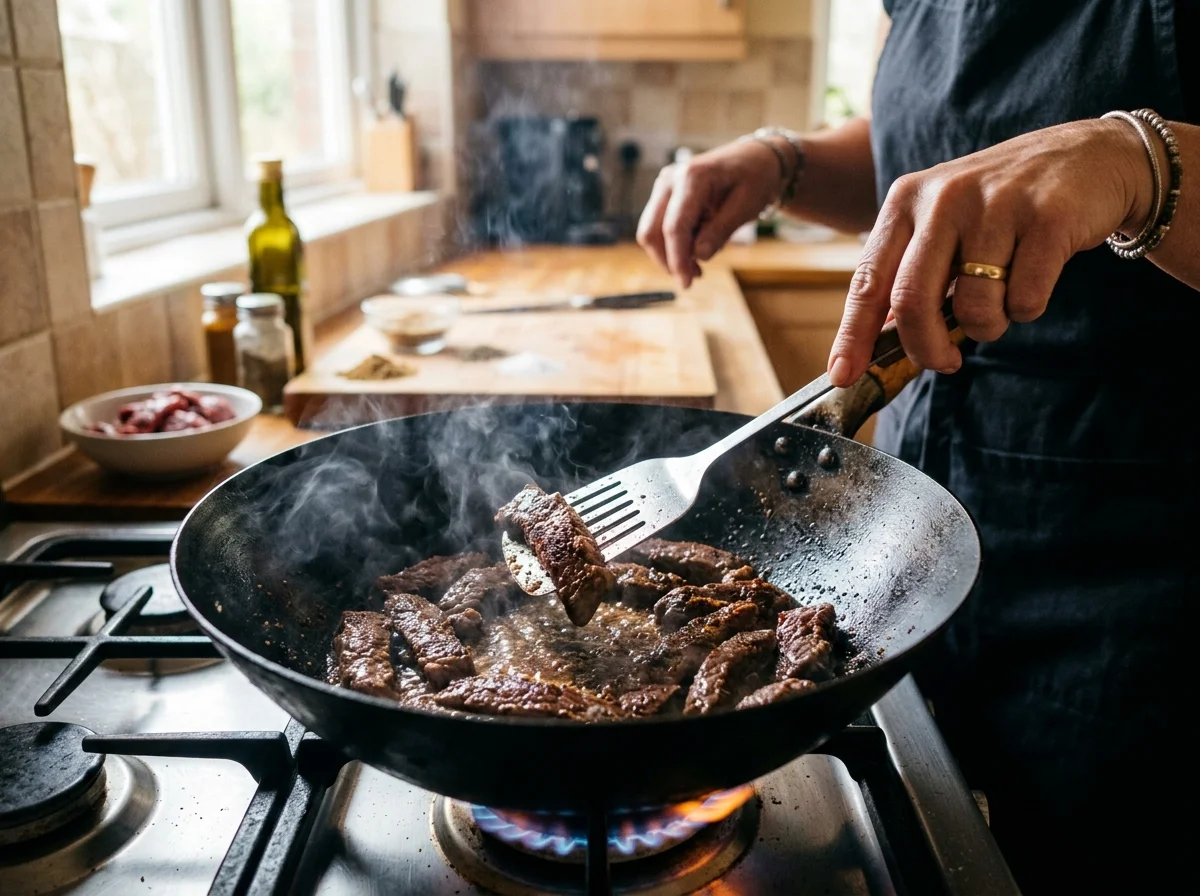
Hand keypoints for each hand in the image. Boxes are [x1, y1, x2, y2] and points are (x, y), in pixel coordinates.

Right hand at [637, 139, 784, 288]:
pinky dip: (674, 244)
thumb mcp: (746, 206)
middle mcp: (670, 179)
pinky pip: (659, 227)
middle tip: (694, 277)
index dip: (677, 259)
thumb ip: (721, 231)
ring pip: (651, 231)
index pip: (674, 226)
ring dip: (670, 254)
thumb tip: (698, 256)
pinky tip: (697, 247)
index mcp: (692, 177)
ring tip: (699, 263)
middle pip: (652, 230)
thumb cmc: (754, 179)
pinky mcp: (664, 196)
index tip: (686, 284)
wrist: (754, 159)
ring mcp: (664, 186)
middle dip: (668, 260)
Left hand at [827, 118, 1157, 386]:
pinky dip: (1028, 308)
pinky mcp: (1047, 217)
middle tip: (943, 363)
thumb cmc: (1003, 205)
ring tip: (1002, 301)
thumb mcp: (943, 223)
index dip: (854, 335)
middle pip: (911, 300)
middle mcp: (944, 196)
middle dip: (924, 348)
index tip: (843, 375)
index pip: (868, 280)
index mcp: (907, 200)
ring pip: (972, 307)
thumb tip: (877, 341)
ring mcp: (996, 204)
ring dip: (988, 326)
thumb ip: (909, 271)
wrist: (1090, 156)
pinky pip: (1024, 299)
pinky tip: (1036, 278)